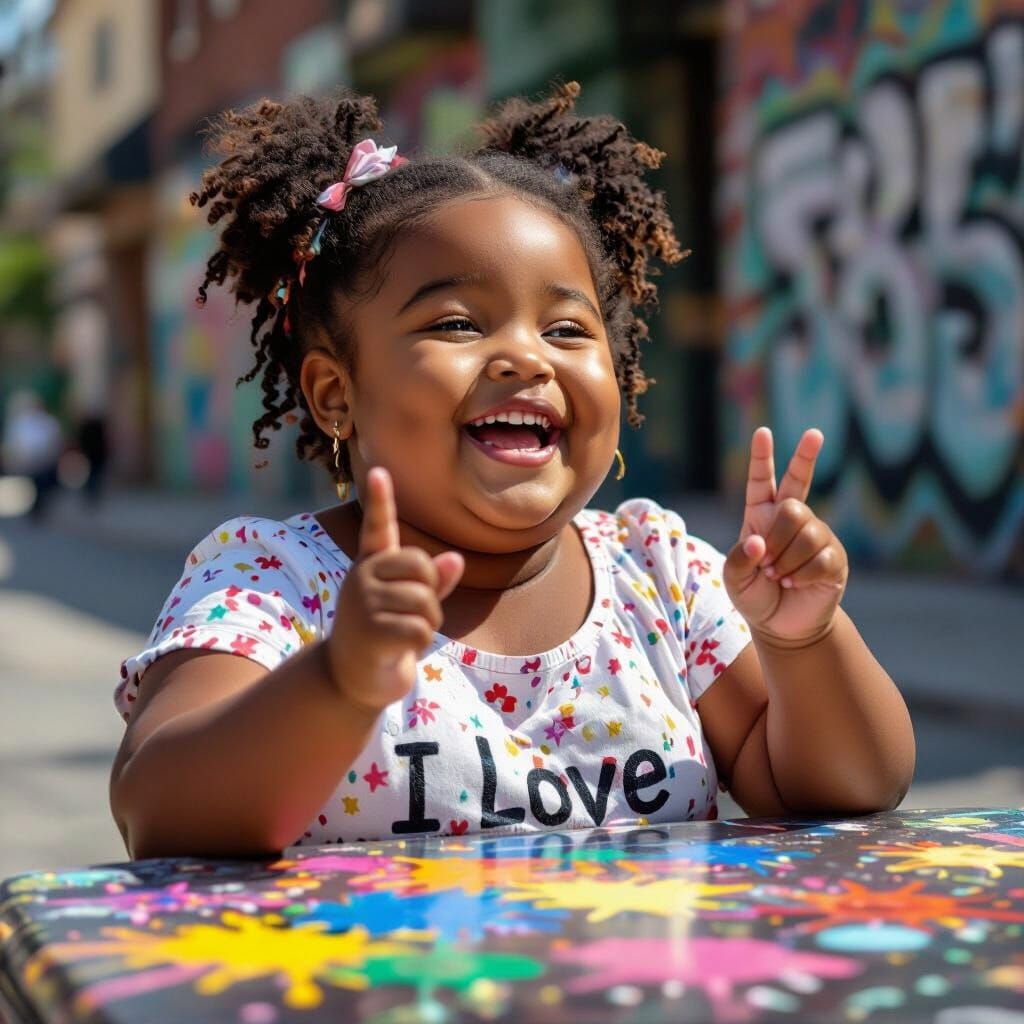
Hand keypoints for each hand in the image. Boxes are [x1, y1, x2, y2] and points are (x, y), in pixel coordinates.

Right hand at [326, 467, 463, 713]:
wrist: (350, 680)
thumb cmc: (384, 638)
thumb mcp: (410, 606)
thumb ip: (433, 582)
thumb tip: (456, 558)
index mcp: (372, 566)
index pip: (377, 528)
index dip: (379, 500)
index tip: (379, 471)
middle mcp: (363, 577)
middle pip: (422, 567)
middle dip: (431, 596)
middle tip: (414, 617)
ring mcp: (364, 602)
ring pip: (425, 601)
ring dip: (428, 624)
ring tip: (405, 635)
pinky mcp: (370, 629)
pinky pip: (420, 628)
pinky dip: (420, 642)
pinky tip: (400, 650)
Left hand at [723, 427, 848, 645]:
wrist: (783, 627)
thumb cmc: (755, 596)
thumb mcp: (734, 579)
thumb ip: (739, 560)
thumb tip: (760, 541)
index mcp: (762, 516)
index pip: (763, 481)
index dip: (763, 457)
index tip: (763, 432)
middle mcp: (791, 519)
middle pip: (796, 492)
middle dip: (800, 474)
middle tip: (803, 468)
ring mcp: (816, 535)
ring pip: (805, 529)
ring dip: (786, 558)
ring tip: (778, 577)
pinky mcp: (834, 557)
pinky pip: (820, 556)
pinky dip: (802, 574)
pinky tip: (795, 584)